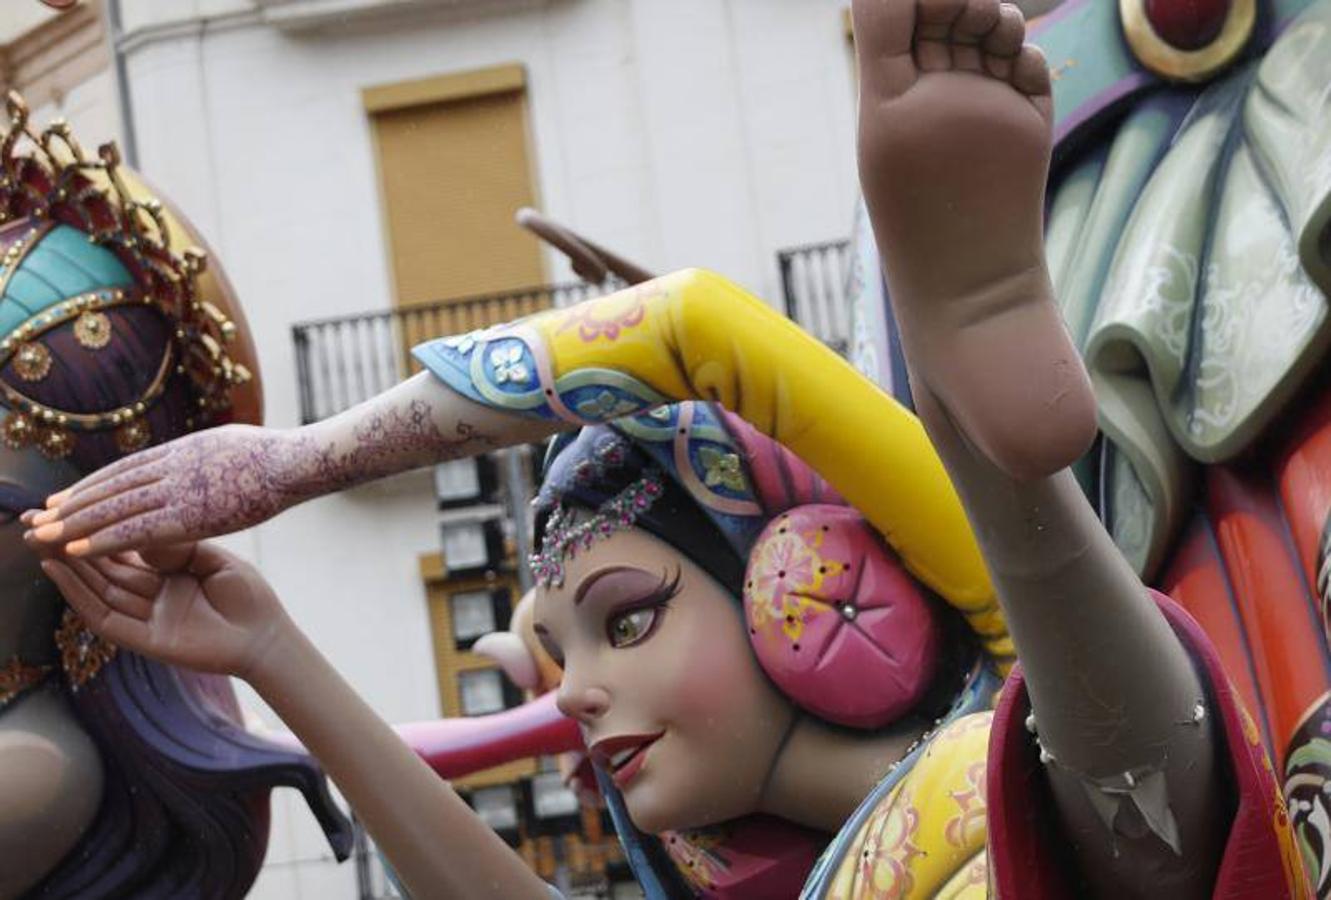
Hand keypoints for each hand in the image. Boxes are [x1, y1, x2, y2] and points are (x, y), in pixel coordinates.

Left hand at [25, 424, 301, 557]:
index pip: (125, 469)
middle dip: (73, 504)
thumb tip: (194, 452)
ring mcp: (177, 490)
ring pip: (114, 507)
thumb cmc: (274, 456)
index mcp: (181, 450)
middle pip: (111, 486)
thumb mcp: (229, 444)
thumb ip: (204, 453)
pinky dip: (103, 539)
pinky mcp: (188, 515)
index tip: (68, 495)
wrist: (293, 462)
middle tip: (40, 516)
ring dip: (75, 523)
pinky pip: (135, 530)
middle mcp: (170, 468)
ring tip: (44, 535)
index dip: (93, 484)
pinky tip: (78, 549)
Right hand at [40, 542, 291, 679]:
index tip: (67, 509)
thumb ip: (176, 546)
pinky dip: (79, 596)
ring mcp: (146, 617)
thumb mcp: (212, 559)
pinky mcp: (146, 640)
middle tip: (36, 522)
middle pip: (102, 569)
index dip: (95, 532)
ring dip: (66, 567)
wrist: (267, 635)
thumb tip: (136, 531)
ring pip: (96, 590)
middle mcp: (151, 595)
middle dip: (70, 546)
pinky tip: (58, 571)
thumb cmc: (248, 596)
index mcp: (168, 575)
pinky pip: (104, 618)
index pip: (123, 550)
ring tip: (38, 540)